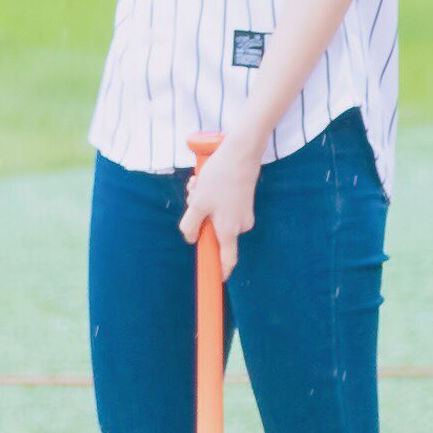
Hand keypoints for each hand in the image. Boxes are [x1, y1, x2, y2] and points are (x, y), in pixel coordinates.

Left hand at [179, 130, 260, 281]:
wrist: (242, 153)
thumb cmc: (220, 178)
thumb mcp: (198, 203)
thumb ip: (190, 225)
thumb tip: (190, 238)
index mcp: (229, 230)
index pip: (227, 260)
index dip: (221, 271)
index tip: (217, 280)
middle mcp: (239, 225)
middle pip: (213, 231)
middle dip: (198, 216)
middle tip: (194, 195)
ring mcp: (242, 212)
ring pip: (214, 215)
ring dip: (202, 202)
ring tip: (200, 183)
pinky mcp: (242, 200)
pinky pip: (221, 205)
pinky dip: (210, 195)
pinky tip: (206, 179)